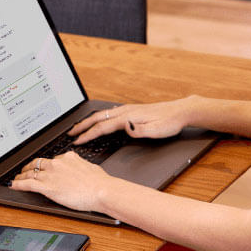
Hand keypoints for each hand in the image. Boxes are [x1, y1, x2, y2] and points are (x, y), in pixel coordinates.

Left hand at [9, 152, 112, 211]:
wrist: (101, 190)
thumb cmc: (100, 182)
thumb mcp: (90, 168)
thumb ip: (80, 167)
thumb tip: (80, 169)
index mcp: (68, 157)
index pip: (53, 159)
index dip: (46, 165)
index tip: (44, 167)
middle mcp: (57, 163)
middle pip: (38, 163)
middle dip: (30, 167)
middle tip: (25, 170)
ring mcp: (50, 175)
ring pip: (30, 173)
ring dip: (21, 176)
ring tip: (17, 178)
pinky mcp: (47, 187)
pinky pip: (28, 184)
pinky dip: (18, 184)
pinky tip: (13, 185)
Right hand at [68, 97, 197, 144]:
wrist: (180, 111)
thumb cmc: (170, 122)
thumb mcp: (157, 130)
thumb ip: (140, 130)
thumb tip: (126, 127)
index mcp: (129, 117)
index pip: (103, 127)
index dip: (88, 135)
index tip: (77, 141)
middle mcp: (126, 111)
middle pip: (98, 118)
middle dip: (82, 126)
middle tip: (70, 133)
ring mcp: (128, 109)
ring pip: (103, 114)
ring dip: (89, 121)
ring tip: (79, 127)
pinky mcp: (132, 110)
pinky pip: (109, 113)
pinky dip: (99, 118)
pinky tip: (98, 121)